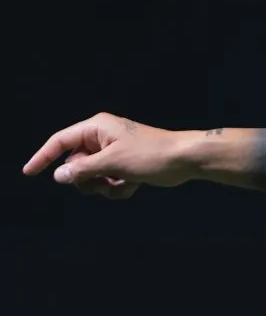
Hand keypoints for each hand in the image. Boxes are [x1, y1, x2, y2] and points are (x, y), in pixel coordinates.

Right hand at [23, 113, 190, 198]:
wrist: (186, 159)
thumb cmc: (152, 154)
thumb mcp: (113, 163)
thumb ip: (83, 169)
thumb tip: (59, 174)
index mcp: (97, 128)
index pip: (60, 141)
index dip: (44, 156)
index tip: (29, 172)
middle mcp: (103, 137)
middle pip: (76, 164)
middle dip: (87, 179)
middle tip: (102, 183)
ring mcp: (115, 152)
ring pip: (93, 176)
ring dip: (104, 186)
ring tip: (123, 183)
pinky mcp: (126, 165)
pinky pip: (109, 181)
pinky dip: (118, 187)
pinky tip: (134, 185)